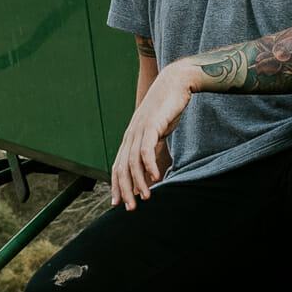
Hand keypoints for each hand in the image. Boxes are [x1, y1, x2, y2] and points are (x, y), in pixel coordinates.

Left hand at [112, 56, 199, 208]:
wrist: (175, 82)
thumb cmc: (168, 107)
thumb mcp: (157, 131)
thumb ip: (152, 147)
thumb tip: (151, 167)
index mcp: (130, 137)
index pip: (118, 166)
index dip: (116, 185)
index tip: (117, 203)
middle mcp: (131, 134)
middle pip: (122, 168)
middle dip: (124, 190)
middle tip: (130, 209)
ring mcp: (139, 129)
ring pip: (132, 162)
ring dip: (138, 182)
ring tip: (145, 198)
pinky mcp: (152, 124)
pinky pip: (146, 149)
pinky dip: (148, 165)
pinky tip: (155, 179)